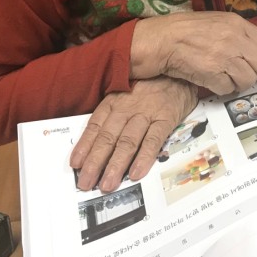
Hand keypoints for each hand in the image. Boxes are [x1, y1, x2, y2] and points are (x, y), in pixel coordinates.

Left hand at [70, 76, 197, 191]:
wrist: (180, 71)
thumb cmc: (151, 87)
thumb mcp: (126, 93)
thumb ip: (113, 115)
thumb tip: (96, 142)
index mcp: (115, 101)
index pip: (95, 126)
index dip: (84, 146)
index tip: (75, 164)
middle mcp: (127, 107)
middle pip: (107, 137)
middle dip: (94, 162)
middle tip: (85, 183)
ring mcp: (146, 113)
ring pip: (127, 141)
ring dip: (115, 165)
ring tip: (106, 185)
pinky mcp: (165, 118)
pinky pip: (153, 140)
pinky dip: (144, 158)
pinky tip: (136, 173)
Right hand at [131, 11, 256, 93]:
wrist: (161, 40)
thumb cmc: (187, 30)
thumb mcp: (219, 21)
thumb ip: (247, 32)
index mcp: (237, 24)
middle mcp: (233, 39)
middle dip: (253, 72)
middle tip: (237, 71)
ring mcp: (223, 57)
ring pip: (247, 79)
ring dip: (237, 82)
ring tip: (221, 74)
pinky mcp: (211, 73)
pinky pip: (228, 89)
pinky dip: (221, 88)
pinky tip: (210, 79)